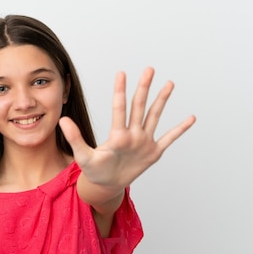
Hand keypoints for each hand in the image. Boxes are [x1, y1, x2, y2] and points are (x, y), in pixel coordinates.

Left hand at [59, 67, 195, 189]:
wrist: (107, 184)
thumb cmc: (95, 170)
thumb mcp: (83, 156)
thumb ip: (75, 138)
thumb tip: (62, 120)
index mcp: (117, 135)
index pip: (119, 108)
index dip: (120, 91)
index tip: (121, 74)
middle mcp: (132, 134)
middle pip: (139, 106)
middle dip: (144, 88)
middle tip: (149, 69)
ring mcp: (144, 141)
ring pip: (154, 116)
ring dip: (161, 100)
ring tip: (169, 83)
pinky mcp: (153, 152)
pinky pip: (169, 138)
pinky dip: (180, 129)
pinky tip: (190, 118)